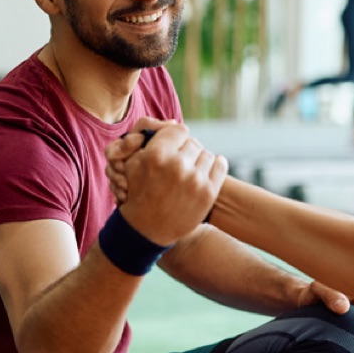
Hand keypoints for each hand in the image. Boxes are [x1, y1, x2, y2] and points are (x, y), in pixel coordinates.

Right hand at [107, 121, 227, 245]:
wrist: (148, 229)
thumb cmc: (139, 192)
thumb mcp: (133, 163)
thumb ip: (150, 139)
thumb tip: (174, 123)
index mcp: (157, 154)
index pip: (179, 130)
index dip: (176, 137)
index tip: (174, 146)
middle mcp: (177, 165)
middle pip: (193, 142)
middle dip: (186, 150)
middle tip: (180, 161)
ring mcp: (195, 180)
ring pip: (206, 154)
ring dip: (198, 160)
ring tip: (189, 170)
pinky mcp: (208, 192)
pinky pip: (220, 165)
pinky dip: (215, 165)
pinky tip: (204, 171)